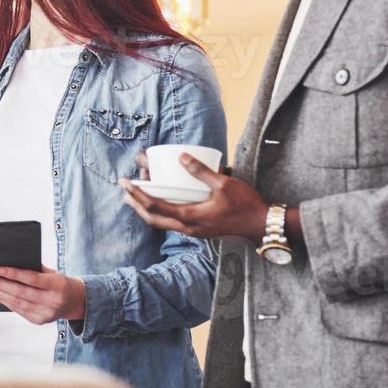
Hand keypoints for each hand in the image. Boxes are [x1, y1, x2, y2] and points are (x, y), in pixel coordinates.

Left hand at [0, 266, 85, 324]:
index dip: (14, 274)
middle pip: (21, 293)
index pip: (32, 279)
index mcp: (56, 285)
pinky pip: (18, 310)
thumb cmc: (61, 283)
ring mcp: (45, 313)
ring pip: (17, 303)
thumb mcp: (53, 272)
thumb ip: (35, 269)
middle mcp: (52, 300)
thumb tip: (11, 264)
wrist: (75, 302)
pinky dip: (6, 302)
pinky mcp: (39, 320)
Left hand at [120, 150, 268, 239]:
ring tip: (136, 195)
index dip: (137, 194)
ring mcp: (192, 231)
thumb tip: (181, 156)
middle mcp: (187, 228)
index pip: (154, 207)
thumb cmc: (245, 205)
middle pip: (151, 218)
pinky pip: (172, 222)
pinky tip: (160, 202)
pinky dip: (160, 212)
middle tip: (124, 189)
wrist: (262, 225)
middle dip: (135, 203)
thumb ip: (201, 171)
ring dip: (146, 209)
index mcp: (189, 217)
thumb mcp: (224, 184)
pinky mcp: (199, 230)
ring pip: (161, 222)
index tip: (126, 182)